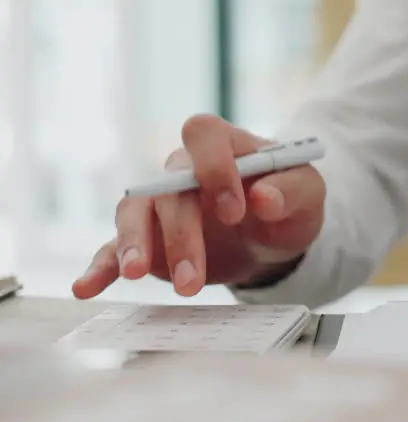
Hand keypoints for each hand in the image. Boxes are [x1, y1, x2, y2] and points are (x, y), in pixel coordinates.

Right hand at [72, 115, 325, 298]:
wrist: (276, 233)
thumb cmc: (289, 201)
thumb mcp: (308, 192)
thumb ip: (292, 190)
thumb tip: (264, 198)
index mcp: (224, 144)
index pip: (204, 135)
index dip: (214, 167)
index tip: (236, 210)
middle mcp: (183, 169)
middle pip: (168, 189)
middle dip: (180, 233)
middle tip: (195, 279)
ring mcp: (160, 205)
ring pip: (134, 214)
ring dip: (136, 246)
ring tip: (138, 276)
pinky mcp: (148, 240)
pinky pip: (114, 247)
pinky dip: (100, 266)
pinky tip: (86, 287)